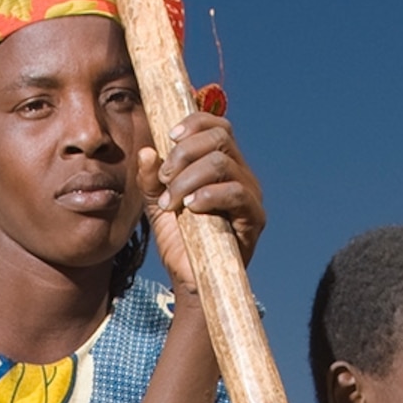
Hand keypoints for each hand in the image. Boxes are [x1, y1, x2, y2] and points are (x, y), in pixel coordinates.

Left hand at [137, 110, 265, 288]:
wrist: (190, 279)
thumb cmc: (180, 240)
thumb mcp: (158, 204)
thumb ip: (151, 179)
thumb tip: (147, 151)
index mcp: (222, 164)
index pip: (216, 125)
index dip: (194, 122)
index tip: (168, 137)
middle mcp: (240, 174)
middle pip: (220, 137)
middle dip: (185, 152)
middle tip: (164, 178)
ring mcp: (250, 195)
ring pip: (223, 163)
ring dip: (189, 177)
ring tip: (171, 202)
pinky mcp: (254, 218)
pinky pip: (235, 193)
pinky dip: (208, 194)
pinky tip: (189, 207)